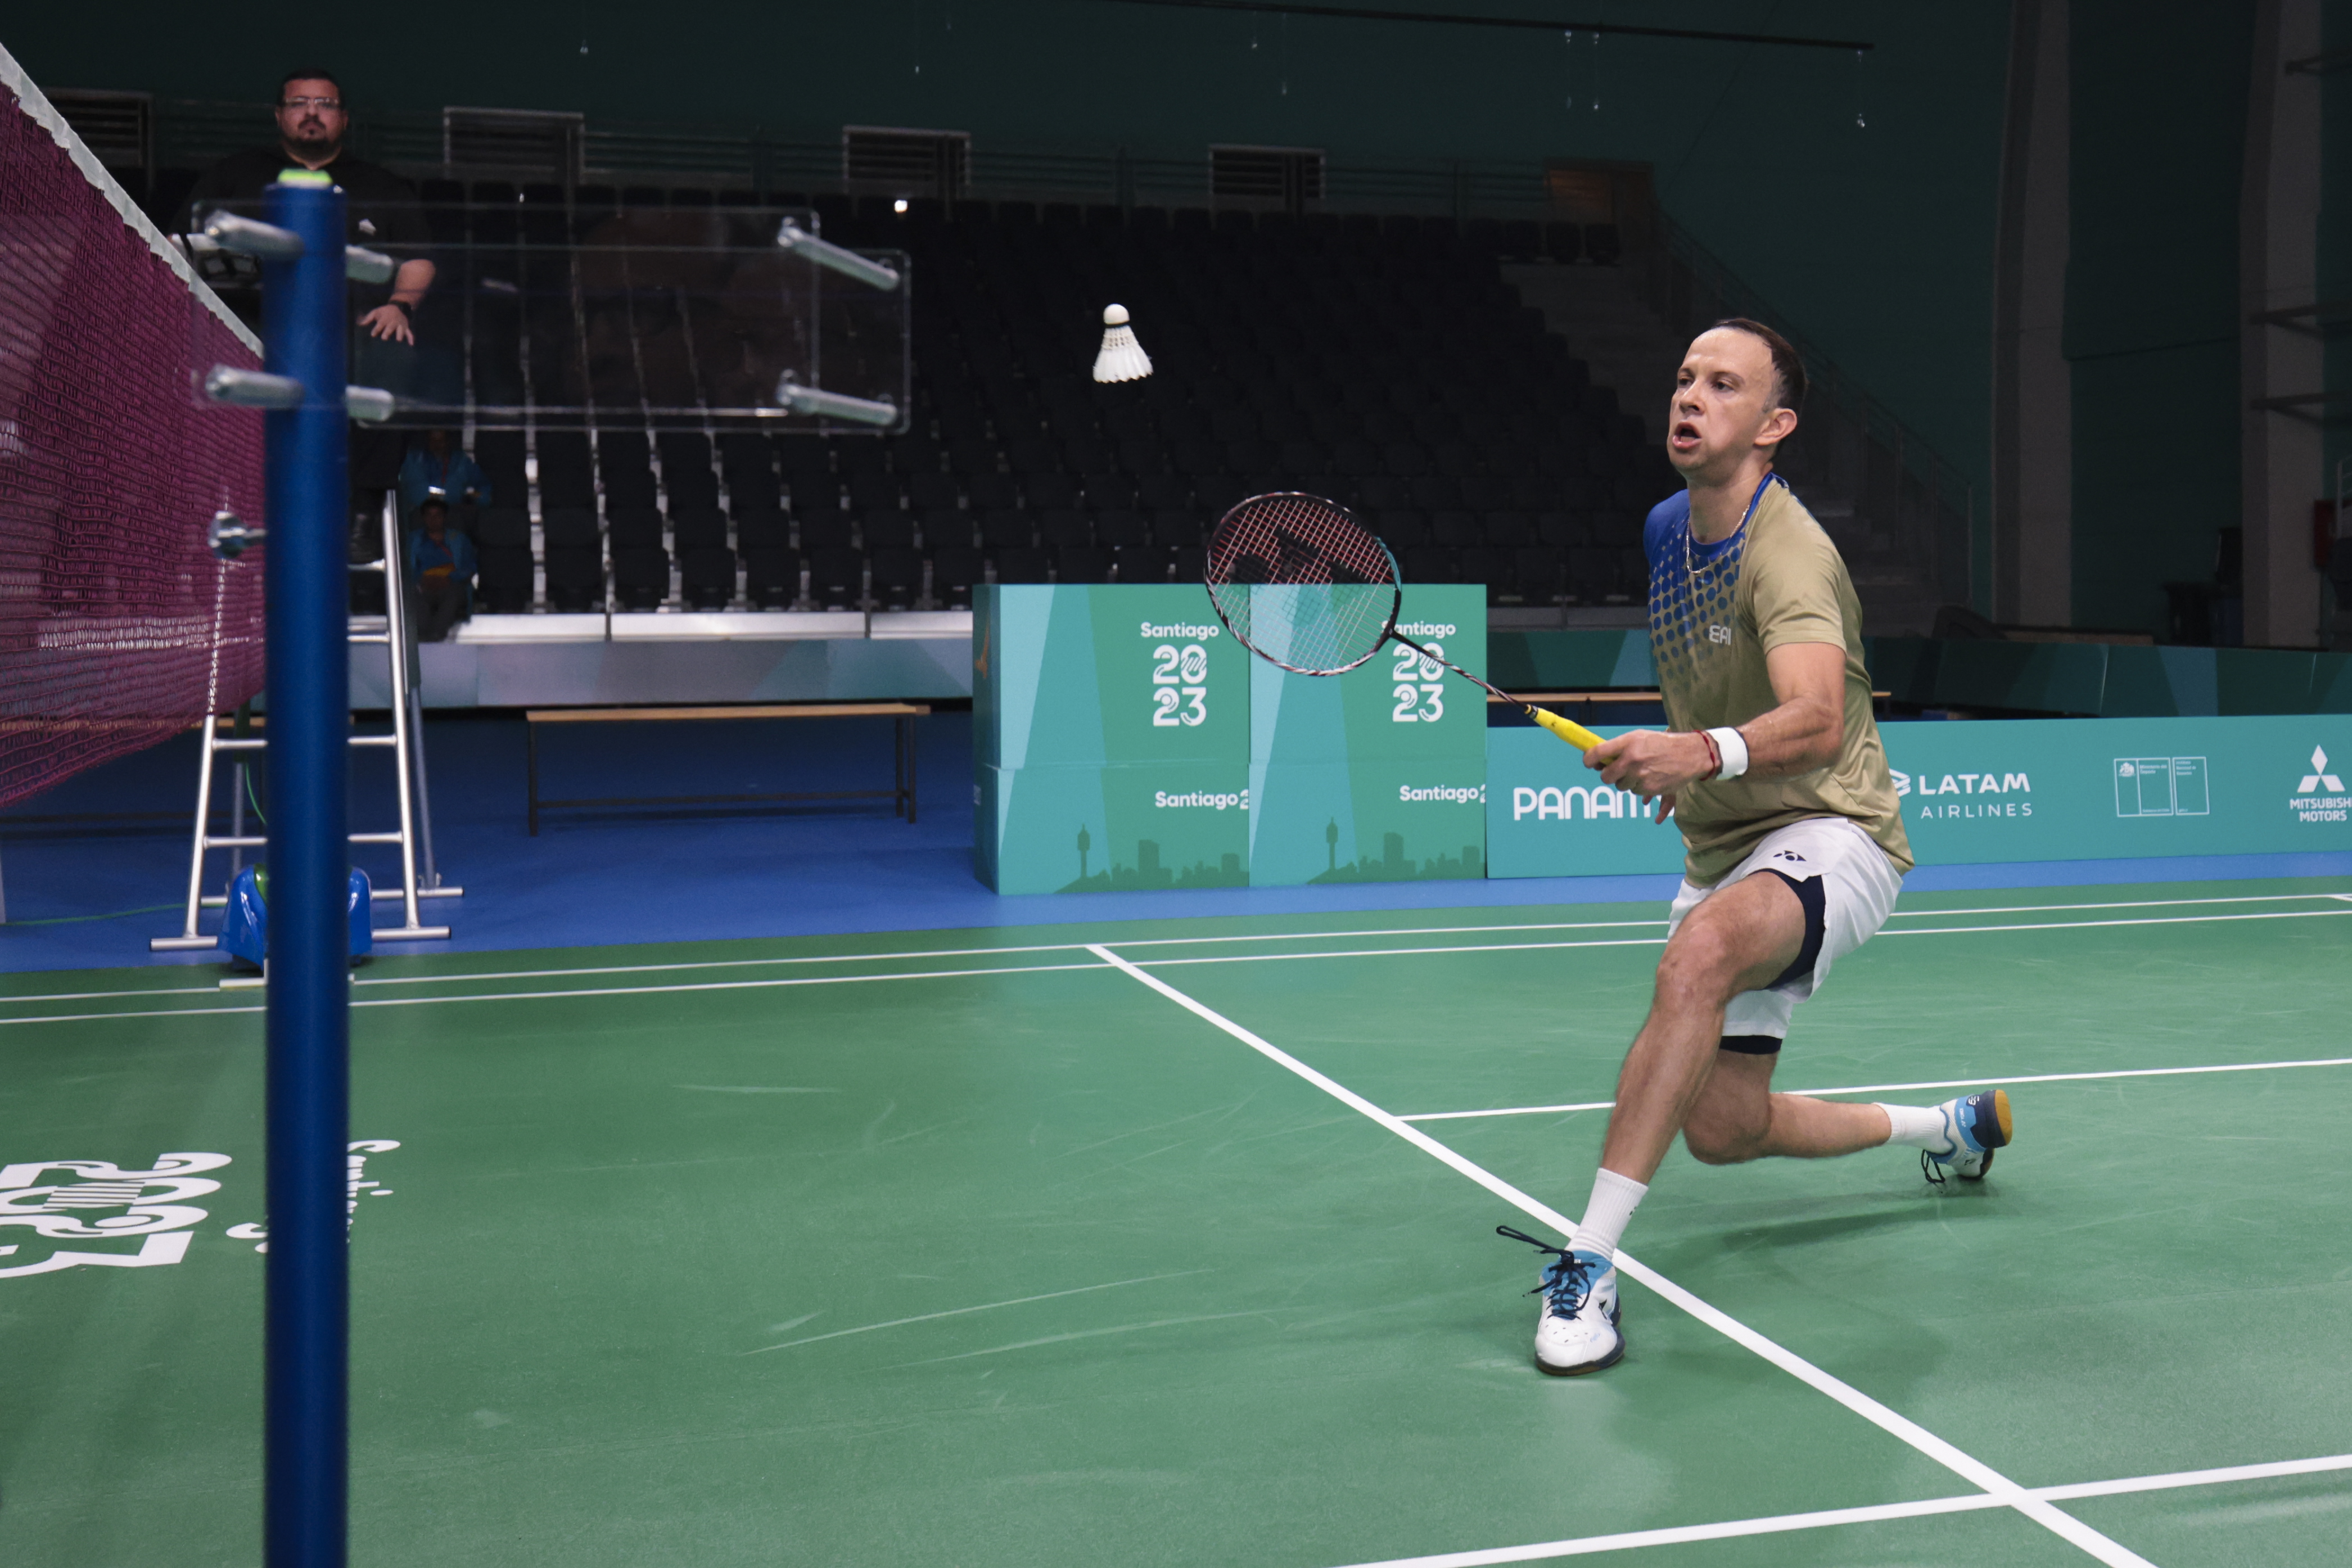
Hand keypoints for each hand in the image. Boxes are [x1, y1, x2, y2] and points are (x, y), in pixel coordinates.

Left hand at [360, 303, 413, 343]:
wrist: (397, 306)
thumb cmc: (384, 312)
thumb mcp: (375, 312)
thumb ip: (368, 318)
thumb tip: (360, 324)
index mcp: (385, 318)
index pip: (380, 324)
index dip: (377, 329)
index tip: (373, 335)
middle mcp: (393, 321)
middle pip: (390, 327)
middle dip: (388, 332)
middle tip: (384, 338)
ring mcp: (400, 324)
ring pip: (401, 329)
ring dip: (400, 334)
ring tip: (399, 340)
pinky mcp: (406, 327)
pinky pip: (409, 332)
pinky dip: (411, 338)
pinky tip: (411, 344)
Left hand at [1584, 728, 1715, 801]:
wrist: (1690, 754)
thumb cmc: (1662, 743)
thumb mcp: (1639, 737)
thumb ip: (1619, 747)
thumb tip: (1598, 761)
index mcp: (1628, 743)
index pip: (1597, 753)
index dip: (1588, 760)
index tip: (1588, 763)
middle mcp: (1632, 760)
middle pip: (1606, 777)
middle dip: (1608, 776)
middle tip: (1615, 772)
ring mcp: (1640, 776)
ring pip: (1622, 786)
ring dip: (1627, 781)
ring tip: (1641, 771)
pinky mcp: (1650, 789)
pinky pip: (1636, 793)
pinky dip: (1639, 788)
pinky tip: (1650, 778)